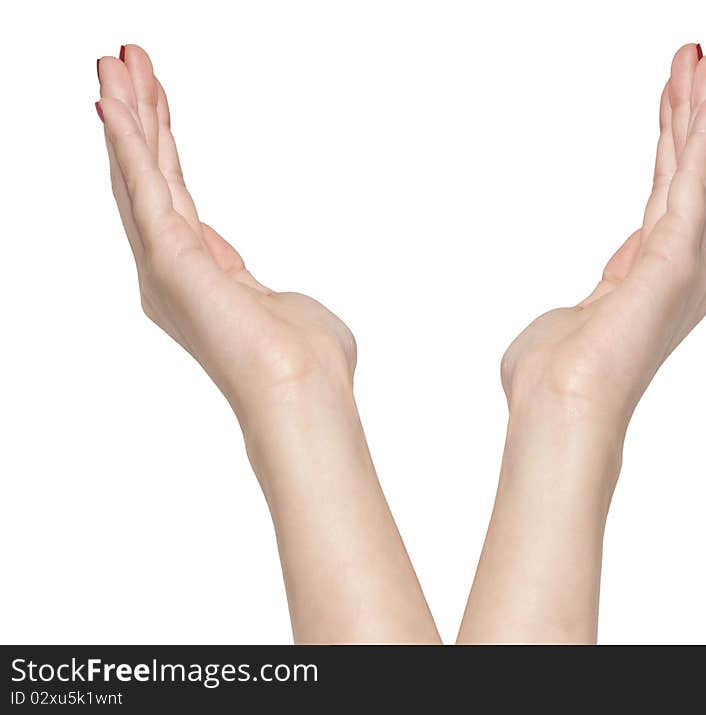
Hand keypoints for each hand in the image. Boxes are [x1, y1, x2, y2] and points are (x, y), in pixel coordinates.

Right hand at [96, 46, 438, 642]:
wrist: (304, 388)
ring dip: (128, 115)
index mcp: (205, 276)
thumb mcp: (289, 311)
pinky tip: (112, 102)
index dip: (164, 149)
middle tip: (125, 62)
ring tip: (115, 61)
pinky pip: (145, 188)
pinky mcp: (169, 258)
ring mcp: (167, 265)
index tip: (155, 105)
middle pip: (155, 178)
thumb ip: (269, 294)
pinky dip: (127, 144)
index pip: (178, 198)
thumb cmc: (309, 360)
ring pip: (143, 175)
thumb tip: (279, 299)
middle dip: (140, 117)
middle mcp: (175, 269)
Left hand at [501, 44, 705, 433]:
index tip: (671, 107)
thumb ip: (588, 300)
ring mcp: (681, 267)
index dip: (669, 151)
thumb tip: (588, 297)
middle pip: (684, 180)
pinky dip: (702, 141)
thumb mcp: (568, 324)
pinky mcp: (677, 261)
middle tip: (697, 63)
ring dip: (702, 116)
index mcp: (647, 283)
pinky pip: (692, 187)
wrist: (557, 408)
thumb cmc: (550, 378)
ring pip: (696, 175)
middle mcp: (675, 272)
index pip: (661, 201)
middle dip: (690, 119)